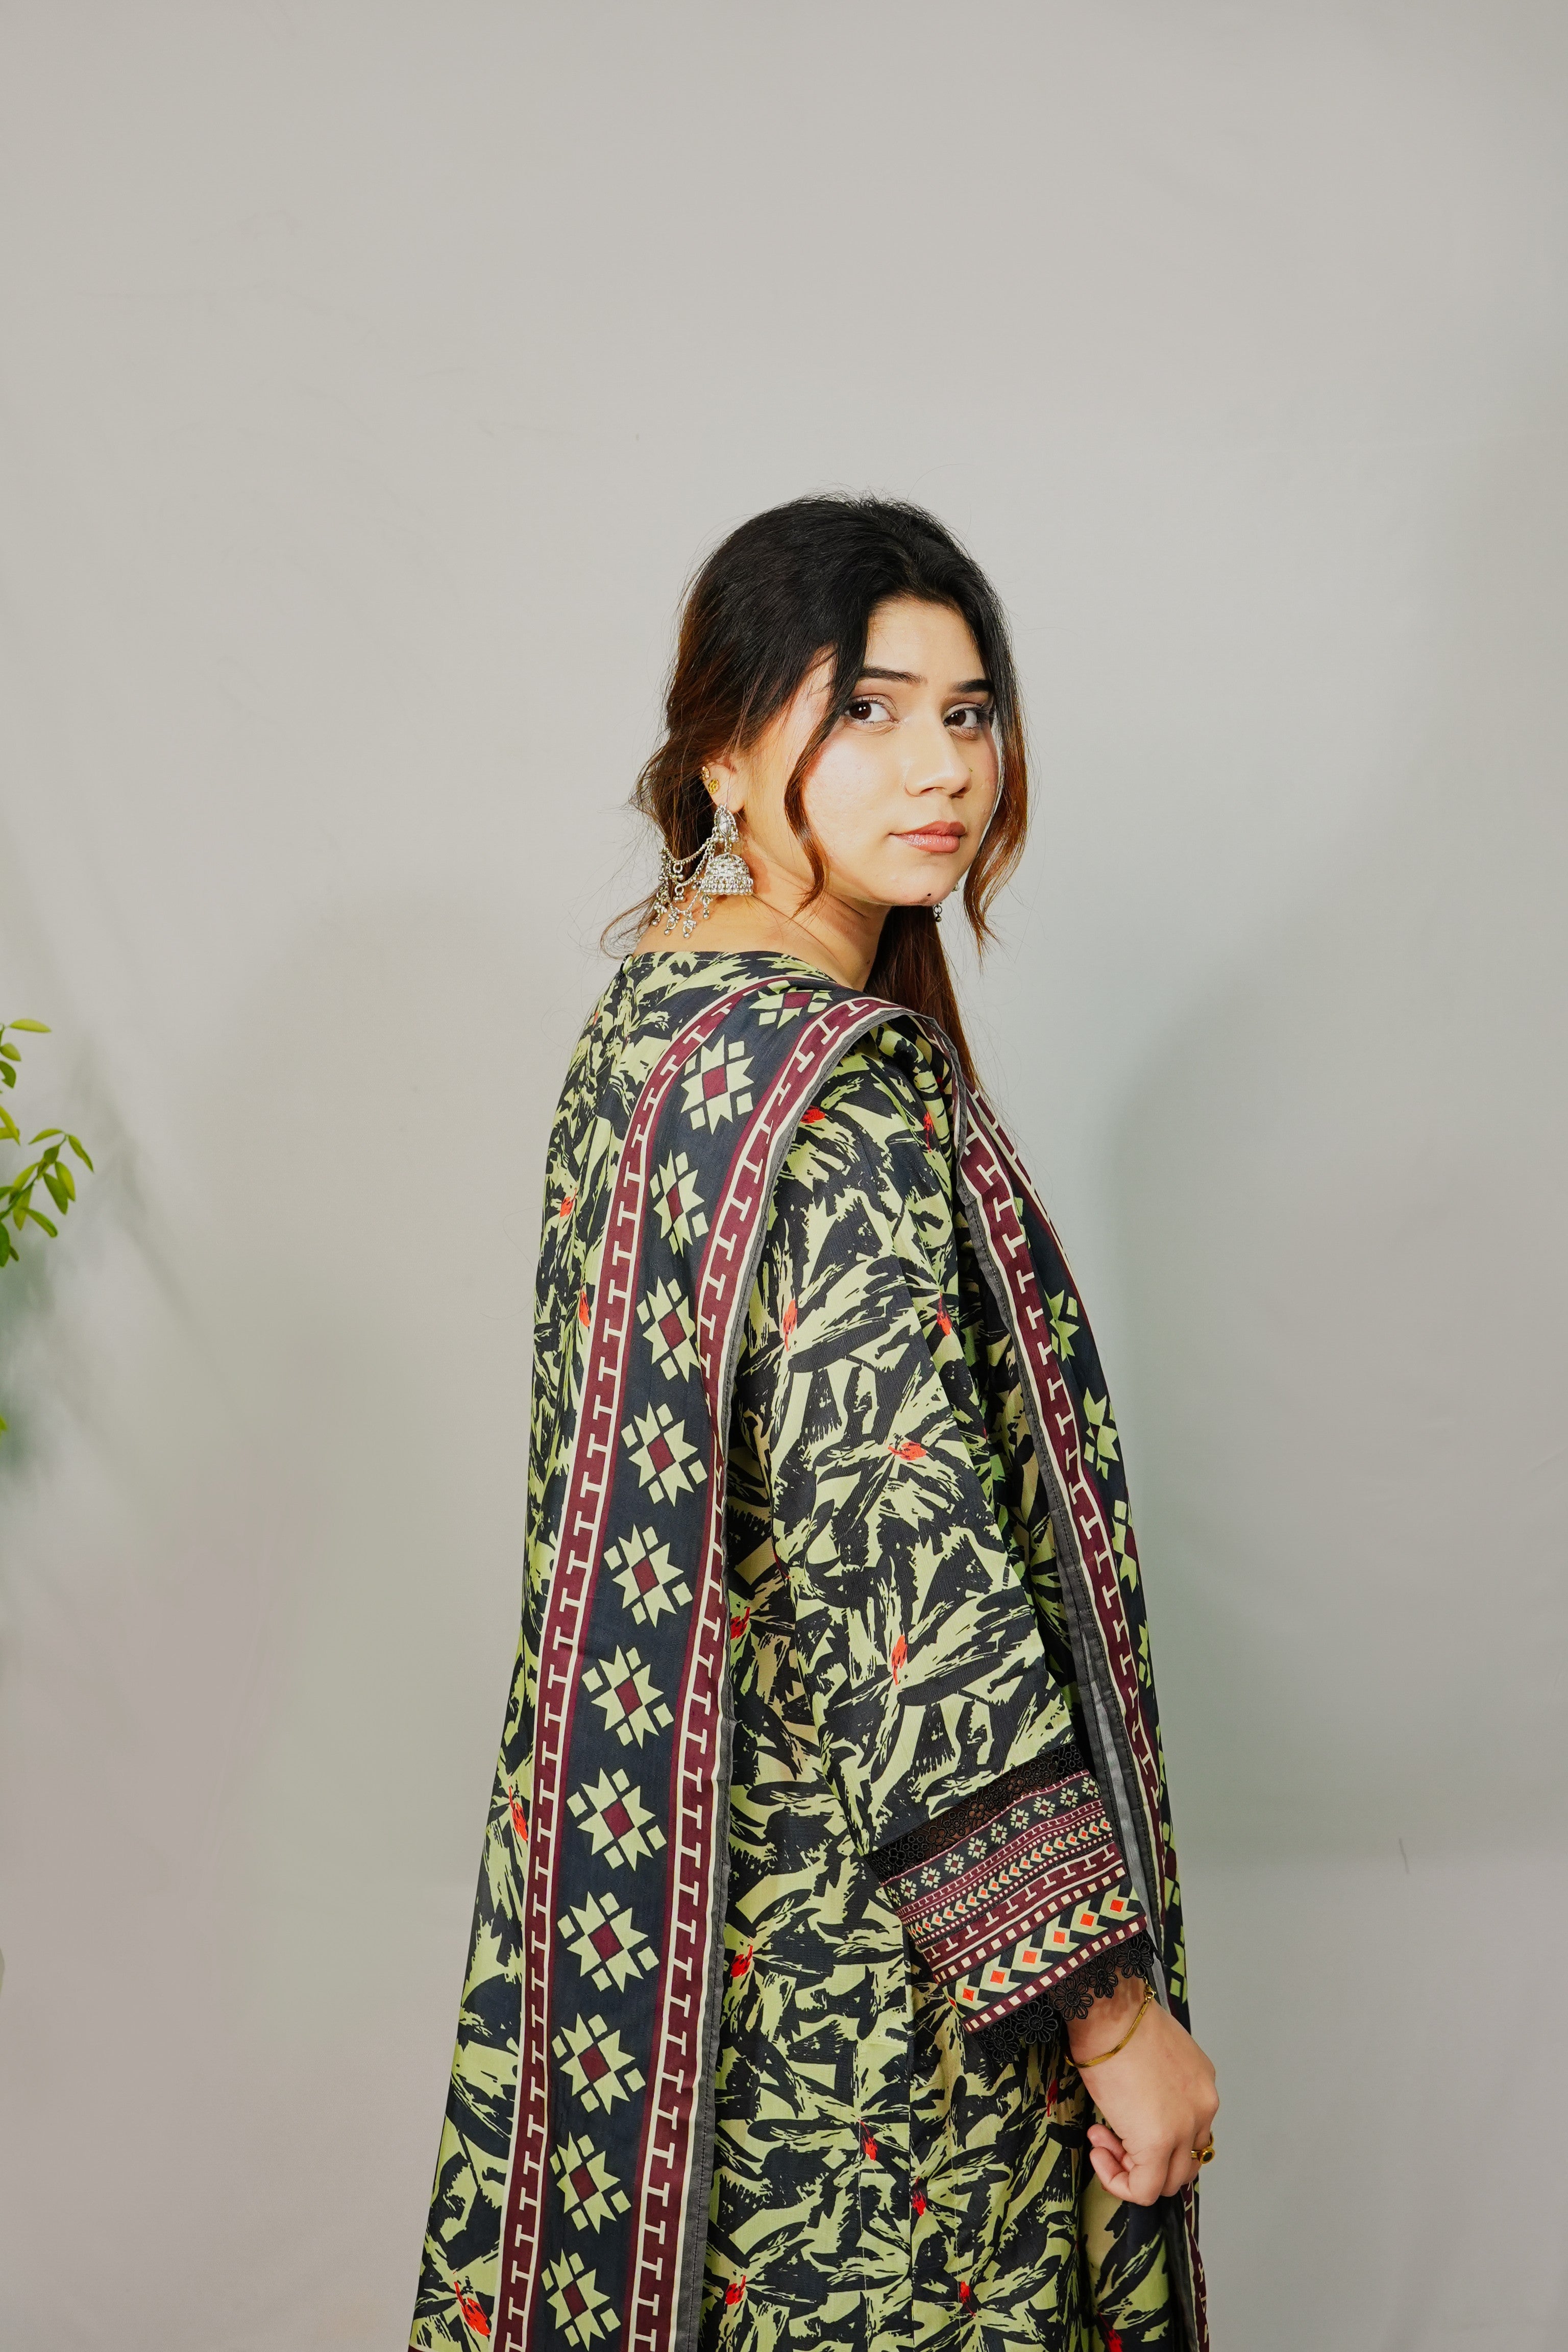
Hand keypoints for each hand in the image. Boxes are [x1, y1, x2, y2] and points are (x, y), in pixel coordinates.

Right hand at [1067, 1975, 1217, 2205]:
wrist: (1110, 2013)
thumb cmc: (1120, 2022)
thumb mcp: (1153, 2056)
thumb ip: (1158, 2088)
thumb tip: (1137, 2110)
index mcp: (1202, 2085)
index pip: (1189, 2133)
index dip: (1156, 2138)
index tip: (1124, 2122)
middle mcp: (1204, 2109)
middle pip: (1184, 2161)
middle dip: (1146, 2159)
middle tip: (1111, 2138)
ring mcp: (1186, 2128)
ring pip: (1169, 2180)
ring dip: (1131, 2170)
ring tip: (1100, 2142)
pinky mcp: (1160, 2144)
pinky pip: (1145, 2189)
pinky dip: (1120, 2183)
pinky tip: (1099, 2156)